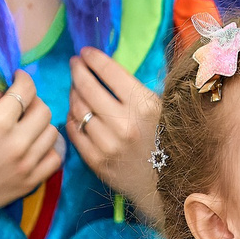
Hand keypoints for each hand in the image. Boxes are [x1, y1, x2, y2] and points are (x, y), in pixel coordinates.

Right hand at [0, 72, 63, 238]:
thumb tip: (4, 92)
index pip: (26, 91)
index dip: (24, 79)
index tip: (18, 79)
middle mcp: (18, 143)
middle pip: (44, 111)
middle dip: (34, 101)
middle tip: (20, 104)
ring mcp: (27, 166)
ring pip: (52, 134)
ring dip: (41, 125)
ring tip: (26, 126)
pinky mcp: (29, 184)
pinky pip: (54, 160)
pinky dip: (48, 149)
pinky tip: (34, 147)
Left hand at [69, 47, 162, 213]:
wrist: (167, 185)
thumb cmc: (165, 140)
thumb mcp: (161, 108)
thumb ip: (135, 89)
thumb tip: (105, 67)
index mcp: (144, 105)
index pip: (109, 72)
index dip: (93, 58)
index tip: (85, 52)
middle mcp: (124, 124)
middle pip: (88, 87)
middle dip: (77, 71)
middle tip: (74, 64)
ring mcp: (108, 145)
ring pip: (78, 109)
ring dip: (73, 94)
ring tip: (75, 88)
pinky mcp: (97, 162)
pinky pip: (74, 132)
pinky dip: (71, 118)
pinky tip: (75, 112)